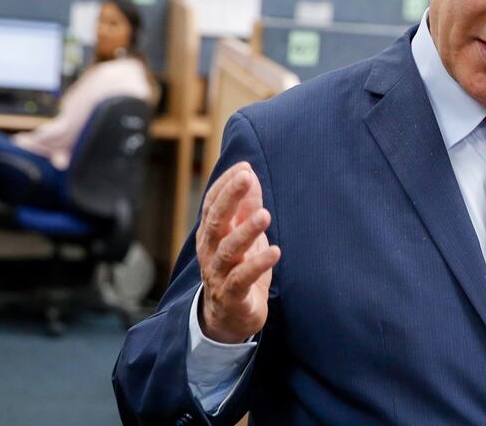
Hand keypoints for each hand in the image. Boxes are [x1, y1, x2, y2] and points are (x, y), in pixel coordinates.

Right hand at [196, 162, 280, 343]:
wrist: (228, 319)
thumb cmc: (237, 270)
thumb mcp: (243, 236)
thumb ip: (246, 208)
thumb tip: (251, 175)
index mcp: (211, 234)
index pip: (212, 204)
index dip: (225, 185)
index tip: (244, 167)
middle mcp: (210, 252)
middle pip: (216, 222)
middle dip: (230, 198)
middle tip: (247, 178)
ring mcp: (219, 274)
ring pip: (228, 250)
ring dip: (246, 231)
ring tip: (264, 215)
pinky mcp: (232, 295)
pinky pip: (242, 278)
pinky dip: (258, 264)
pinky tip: (275, 251)